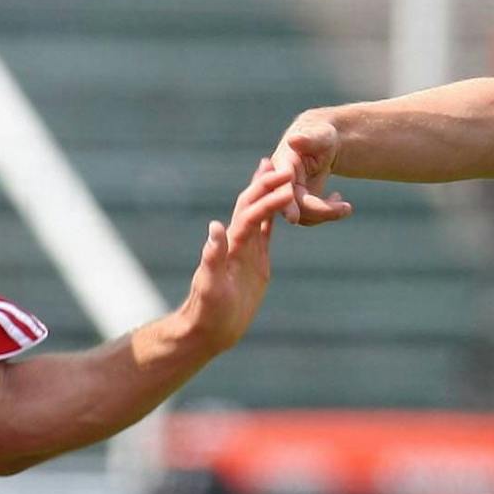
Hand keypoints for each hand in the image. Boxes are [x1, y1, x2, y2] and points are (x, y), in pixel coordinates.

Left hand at [179, 156, 294, 354]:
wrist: (207, 330)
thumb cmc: (207, 312)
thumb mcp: (211, 286)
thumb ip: (212, 257)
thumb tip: (215, 226)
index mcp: (231, 246)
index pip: (250, 214)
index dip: (266, 197)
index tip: (285, 182)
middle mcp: (238, 243)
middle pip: (252, 205)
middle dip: (266, 185)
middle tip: (285, 164)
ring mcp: (247, 251)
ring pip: (259, 214)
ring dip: (266, 192)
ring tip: (276, 171)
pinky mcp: (255, 263)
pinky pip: (265, 234)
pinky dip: (272, 217)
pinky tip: (280, 207)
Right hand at [274, 112, 354, 225]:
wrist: (322, 143)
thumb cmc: (321, 135)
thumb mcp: (320, 135)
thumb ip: (309, 139)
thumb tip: (294, 140)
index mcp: (281, 163)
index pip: (280, 185)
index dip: (285, 202)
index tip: (292, 219)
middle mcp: (280, 181)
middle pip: (293, 206)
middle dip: (319, 211)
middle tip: (347, 208)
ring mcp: (289, 194)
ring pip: (302, 216)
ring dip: (326, 214)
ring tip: (346, 207)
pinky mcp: (299, 203)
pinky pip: (310, 217)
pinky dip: (327, 213)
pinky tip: (337, 198)